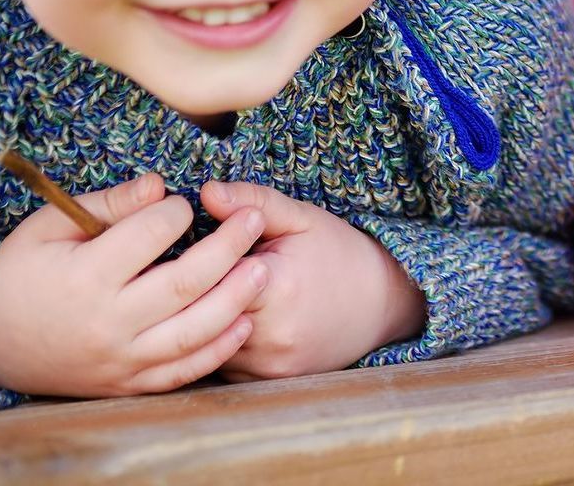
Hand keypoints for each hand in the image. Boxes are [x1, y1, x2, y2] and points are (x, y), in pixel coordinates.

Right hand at [0, 173, 266, 395]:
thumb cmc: (20, 274)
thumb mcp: (47, 228)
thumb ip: (107, 204)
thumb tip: (161, 185)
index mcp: (83, 278)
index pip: (149, 237)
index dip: (176, 212)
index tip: (185, 202)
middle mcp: (106, 324)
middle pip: (184, 284)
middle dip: (228, 247)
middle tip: (255, 219)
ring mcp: (120, 360)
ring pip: (192, 333)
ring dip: (235, 300)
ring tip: (262, 268)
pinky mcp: (128, 384)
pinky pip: (182, 372)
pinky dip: (218, 349)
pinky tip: (244, 321)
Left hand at [199, 181, 425, 380]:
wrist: (381, 304)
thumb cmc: (338, 253)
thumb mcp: (301, 218)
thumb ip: (254, 202)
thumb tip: (206, 191)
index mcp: (277, 286)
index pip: (206, 275)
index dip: (198, 260)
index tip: (198, 247)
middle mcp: (271, 334)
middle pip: (201, 312)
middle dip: (192, 292)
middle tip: (192, 273)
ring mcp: (270, 365)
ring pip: (206, 342)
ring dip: (201, 320)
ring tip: (210, 294)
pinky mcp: (267, 382)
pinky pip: (221, 364)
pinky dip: (217, 343)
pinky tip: (229, 320)